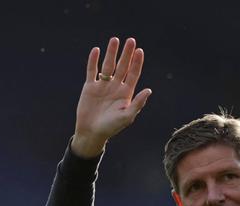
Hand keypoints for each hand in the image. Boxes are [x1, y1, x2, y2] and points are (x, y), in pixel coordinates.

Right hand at [72, 37, 151, 155]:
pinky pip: (92, 71)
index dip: (137, 63)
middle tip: (131, 40)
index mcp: (126, 93)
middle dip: (126, 54)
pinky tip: (96, 50)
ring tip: (115, 39)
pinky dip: (93, 61)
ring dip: (111, 53)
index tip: (140, 51)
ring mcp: (103, 85)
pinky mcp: (90, 87)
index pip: (133, 74)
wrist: (92, 132)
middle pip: (122, 66)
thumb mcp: (127, 116)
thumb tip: (149, 90)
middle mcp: (116, 86)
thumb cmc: (112, 127)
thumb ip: (138, 103)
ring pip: (107, 65)